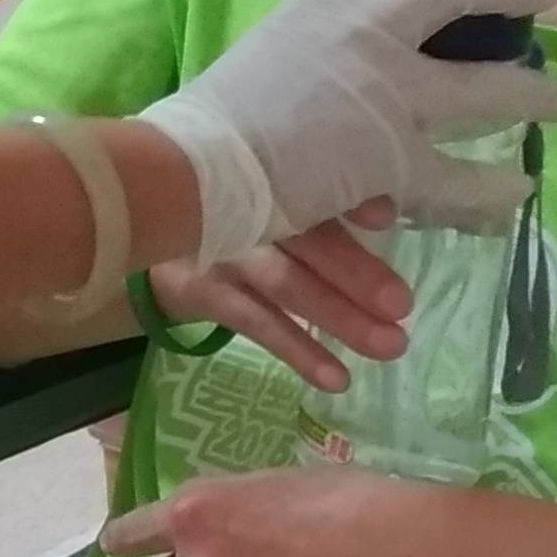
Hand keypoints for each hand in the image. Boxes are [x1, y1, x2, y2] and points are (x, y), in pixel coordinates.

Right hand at [141, 0, 556, 261]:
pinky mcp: (394, 154)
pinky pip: (461, 177)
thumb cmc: (215, 114)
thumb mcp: (271, 50)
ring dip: (536, 96)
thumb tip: (347, 74)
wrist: (199, 165)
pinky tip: (518, 190)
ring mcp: (387, 90)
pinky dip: (493, 188)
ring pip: (486, 89)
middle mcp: (365, 29)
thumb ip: (318, 49)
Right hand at [149, 206, 410, 394]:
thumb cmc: (241, 204)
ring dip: (339, 318)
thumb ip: (326, 198)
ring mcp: (224, 253)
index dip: (348, 199)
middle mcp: (247, 210)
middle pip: (305, 240)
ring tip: (390, 346)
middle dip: (355, 274)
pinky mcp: (207, 292)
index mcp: (272, 177)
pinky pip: (259, 325)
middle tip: (402, 305)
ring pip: (286, 286)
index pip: (312, 183)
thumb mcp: (275, 189)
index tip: (385, 218)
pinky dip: (299, 352)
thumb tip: (385, 210)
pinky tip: (337, 379)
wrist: (154, 225)